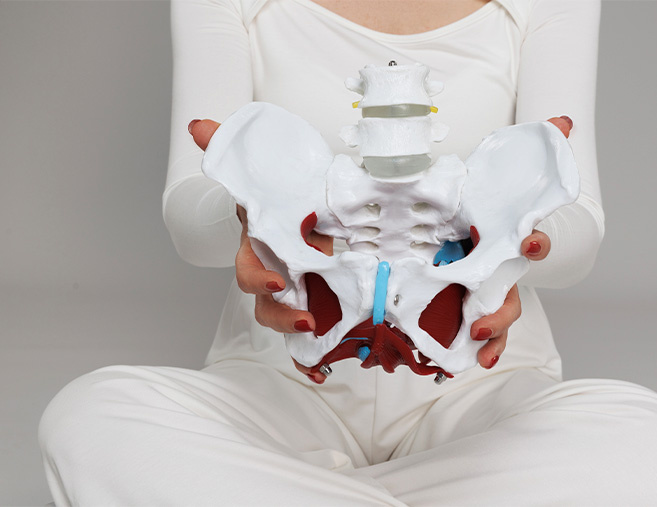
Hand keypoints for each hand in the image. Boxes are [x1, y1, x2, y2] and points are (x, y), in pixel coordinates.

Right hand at [189, 119, 333, 383]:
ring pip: (284, 321)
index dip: (259, 277)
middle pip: (265, 304)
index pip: (250, 267)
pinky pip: (307, 339)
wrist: (322, 207)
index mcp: (263, 245)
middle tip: (305, 318)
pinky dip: (310, 358)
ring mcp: (295, 291)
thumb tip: (198, 126)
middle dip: (280, 315)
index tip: (279, 282)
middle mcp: (275, 271)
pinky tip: (320, 370)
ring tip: (318, 345)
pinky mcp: (317, 304)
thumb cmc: (291, 194)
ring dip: (295, 336)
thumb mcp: (272, 172)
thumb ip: (233, 151)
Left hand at [469, 114, 569, 369]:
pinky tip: (458, 362)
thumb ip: (529, 145)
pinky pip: (472, 331)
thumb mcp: (491, 172)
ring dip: (488, 339)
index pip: (528, 243)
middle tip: (483, 322)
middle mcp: (499, 269)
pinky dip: (472, 347)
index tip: (529, 245)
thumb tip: (564, 120)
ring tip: (474, 352)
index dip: (534, 244)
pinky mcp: (462, 303)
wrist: (458, 220)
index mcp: (505, 239)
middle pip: (510, 296)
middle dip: (501, 313)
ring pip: (494, 322)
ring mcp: (483, 289)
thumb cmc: (481, 200)